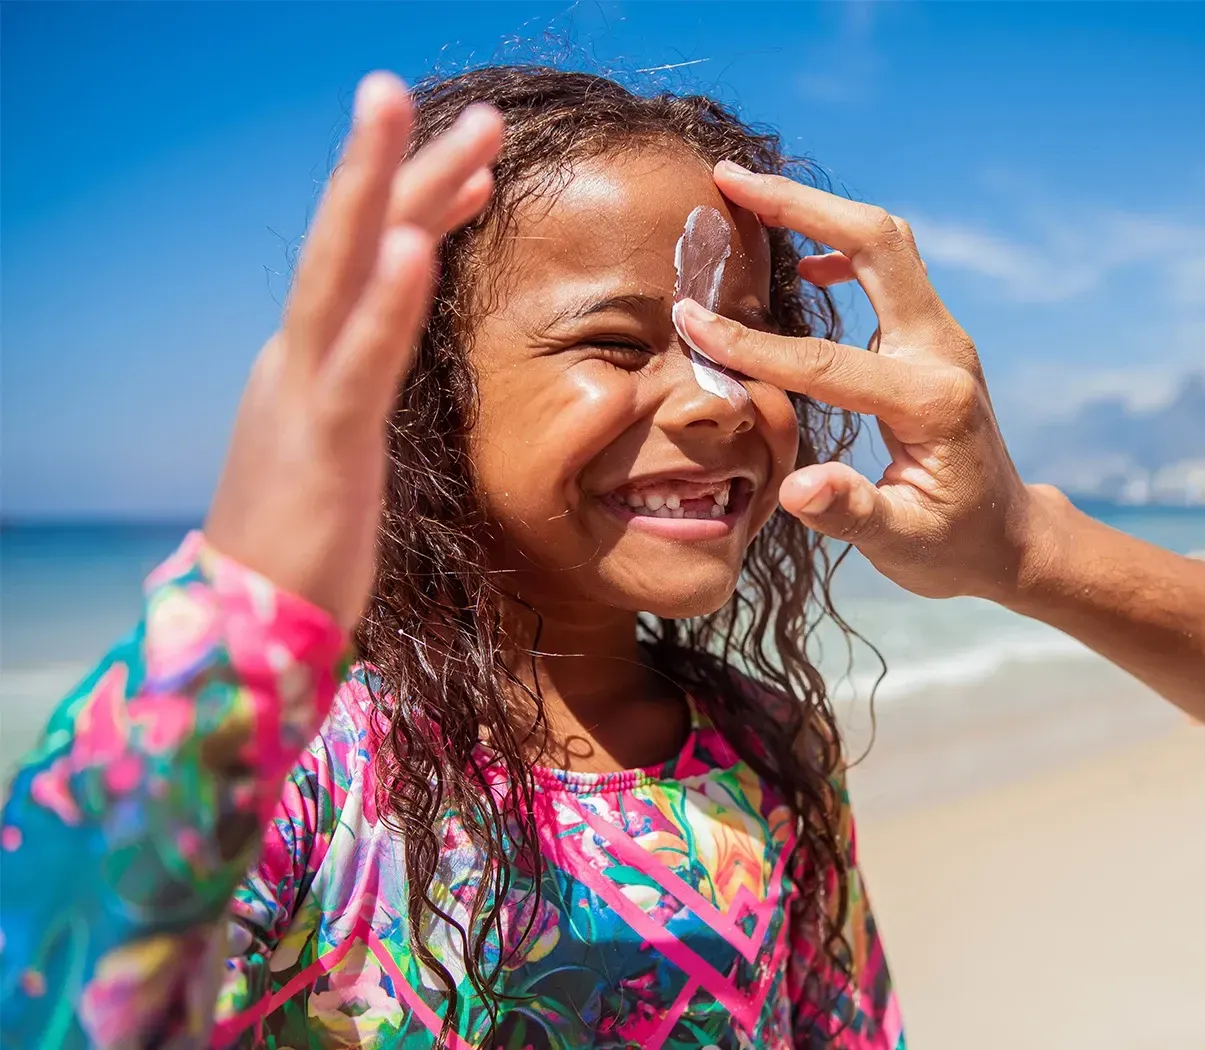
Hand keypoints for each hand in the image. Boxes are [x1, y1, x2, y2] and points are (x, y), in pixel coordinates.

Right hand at [204, 73, 503, 627]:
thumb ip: (365, 388)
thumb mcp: (343, 445)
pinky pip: (358, 362)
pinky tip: (409, 245)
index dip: (419, 205)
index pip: (370, 263)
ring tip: (401, 112)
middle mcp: (298, 360)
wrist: (251, 627)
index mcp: (311, 362)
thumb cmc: (306, 540)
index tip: (476, 161)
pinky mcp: (322, 445)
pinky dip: (385, 301)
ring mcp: (303, 394)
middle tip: (405, 84)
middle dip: (385, 159)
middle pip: (350, 240)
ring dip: (378, 189)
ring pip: (342, 272)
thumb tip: (395, 350)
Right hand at [674, 161, 1050, 601]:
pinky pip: (889, 266)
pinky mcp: (932, 336)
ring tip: (747, 194)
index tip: (690, 320)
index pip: (827, 363)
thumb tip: (796, 488)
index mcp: (930, 402)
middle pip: (877, 244)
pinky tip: (803, 264)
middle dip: (802, 207)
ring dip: (820, 210)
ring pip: (886, 242)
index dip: (753, 344)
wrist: (1011, 538)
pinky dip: (841, 245)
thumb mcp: (903, 547)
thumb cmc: (954, 548)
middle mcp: (944, 352)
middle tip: (728, 178)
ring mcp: (943, 336)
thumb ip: (850, 512)